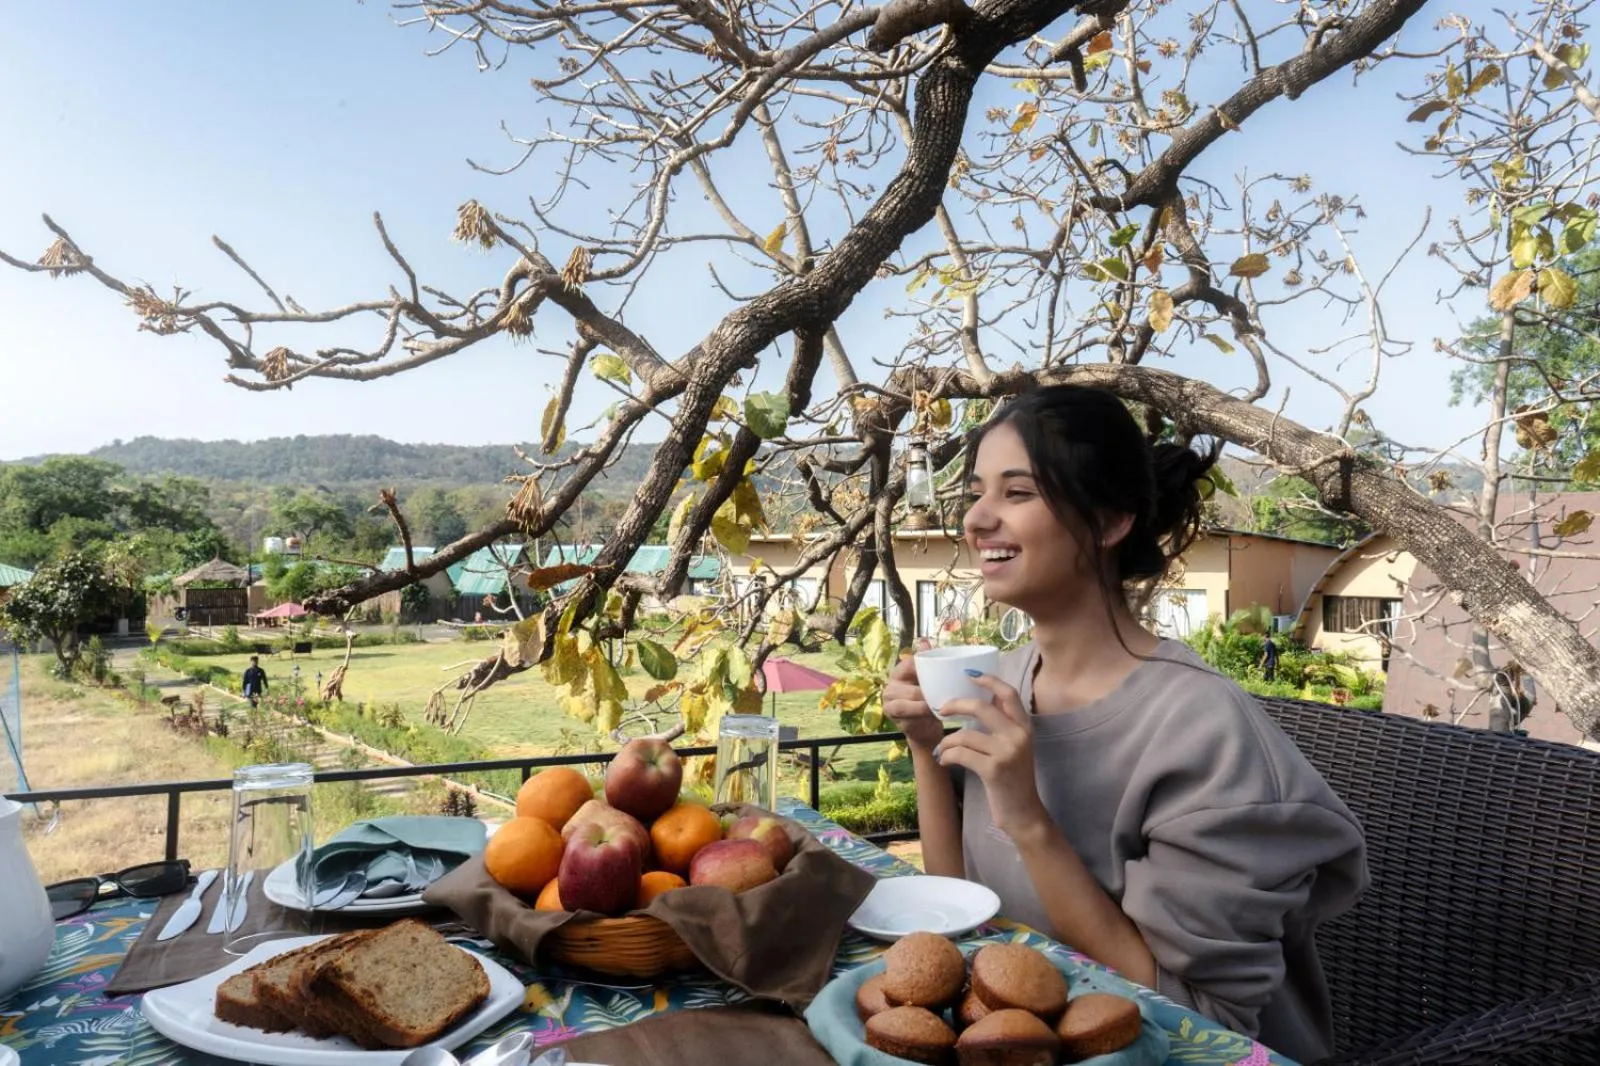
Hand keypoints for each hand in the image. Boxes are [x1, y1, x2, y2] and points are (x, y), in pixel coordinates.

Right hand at [882, 650, 945, 751]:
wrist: (925, 729)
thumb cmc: (927, 699)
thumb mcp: (928, 680)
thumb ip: (928, 662)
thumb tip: (923, 641)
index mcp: (898, 674)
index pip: (908, 664)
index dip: (921, 667)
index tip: (940, 671)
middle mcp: (890, 689)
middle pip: (908, 689)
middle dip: (926, 692)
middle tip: (944, 694)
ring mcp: (890, 707)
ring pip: (905, 705)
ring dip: (923, 707)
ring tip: (938, 707)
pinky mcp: (897, 723)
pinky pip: (909, 720)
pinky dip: (922, 719)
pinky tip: (934, 717)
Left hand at [933, 673, 1048, 836]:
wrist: (1023, 813)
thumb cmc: (1013, 779)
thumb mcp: (1015, 747)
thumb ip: (1003, 725)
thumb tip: (979, 700)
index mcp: (1025, 727)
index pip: (1009, 694)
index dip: (989, 680)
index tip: (970, 674)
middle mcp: (1018, 736)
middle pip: (981, 707)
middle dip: (956, 705)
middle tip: (942, 710)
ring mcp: (1007, 752)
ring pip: (965, 734)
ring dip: (947, 741)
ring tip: (942, 748)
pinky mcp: (994, 770)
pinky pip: (961, 753)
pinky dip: (947, 755)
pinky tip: (944, 760)